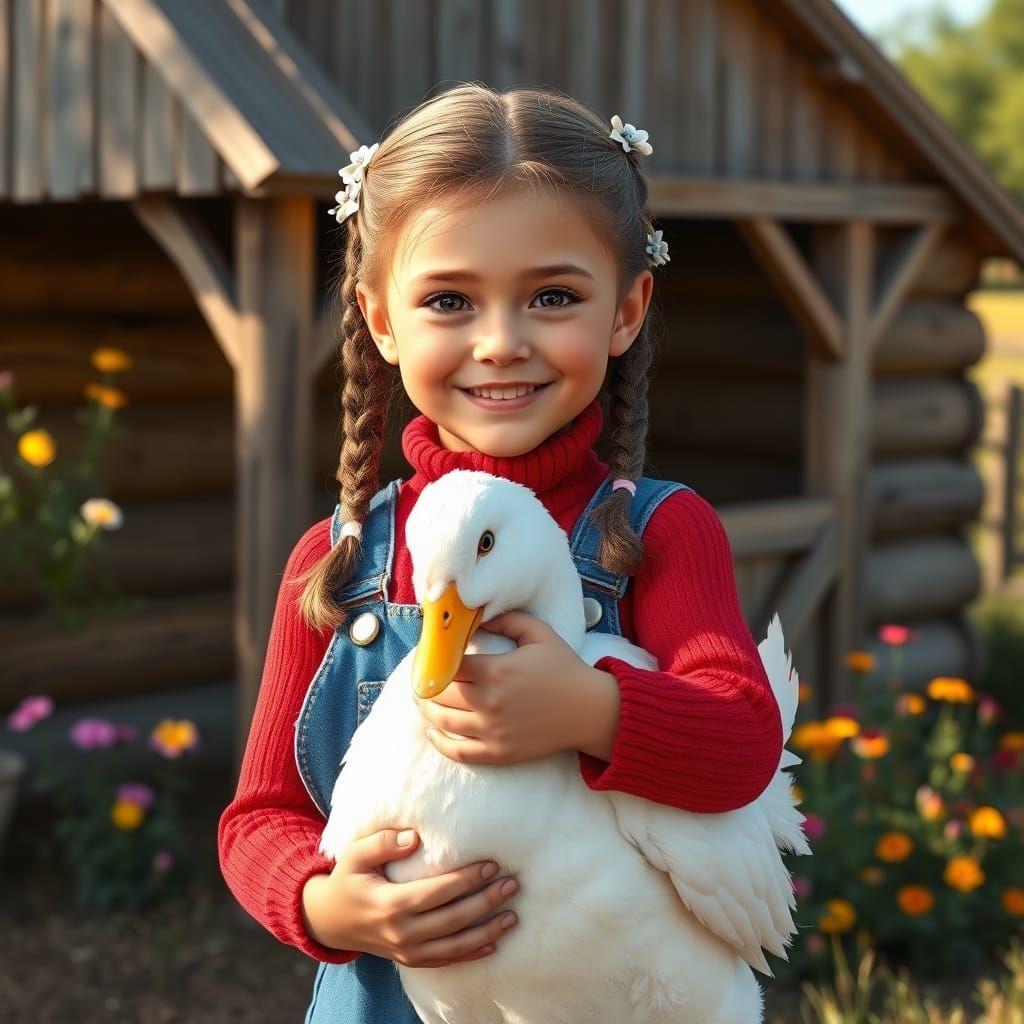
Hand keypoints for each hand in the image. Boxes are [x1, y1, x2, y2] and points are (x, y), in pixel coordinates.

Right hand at [301, 828, 518, 966]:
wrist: (330, 921)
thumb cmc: (347, 879)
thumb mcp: (355, 855)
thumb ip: (383, 842)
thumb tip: (414, 836)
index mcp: (390, 904)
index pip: (437, 893)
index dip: (466, 880)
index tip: (491, 865)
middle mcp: (401, 932)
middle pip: (452, 920)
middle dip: (486, 902)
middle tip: (512, 885)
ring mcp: (406, 951)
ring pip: (454, 945)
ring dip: (487, 931)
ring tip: (513, 915)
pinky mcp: (410, 960)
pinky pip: (446, 960)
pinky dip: (471, 954)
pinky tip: (493, 943)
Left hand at [417, 610, 620, 764]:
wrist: (591, 711)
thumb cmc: (565, 668)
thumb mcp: (539, 633)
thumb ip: (506, 620)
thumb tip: (476, 618)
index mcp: (496, 670)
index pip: (447, 665)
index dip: (431, 659)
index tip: (427, 654)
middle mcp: (490, 702)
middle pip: (439, 694)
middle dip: (424, 684)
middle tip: (420, 676)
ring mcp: (493, 731)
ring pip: (442, 723)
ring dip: (425, 710)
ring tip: (422, 699)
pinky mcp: (498, 752)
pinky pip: (458, 751)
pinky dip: (439, 742)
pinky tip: (432, 731)